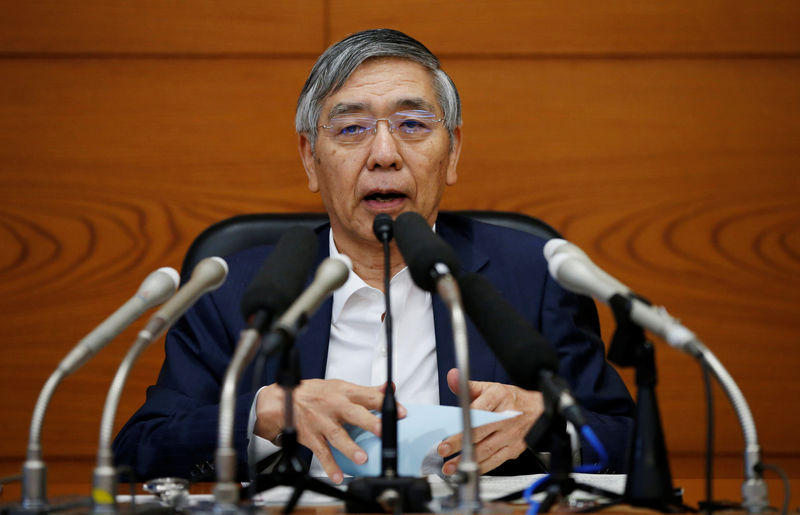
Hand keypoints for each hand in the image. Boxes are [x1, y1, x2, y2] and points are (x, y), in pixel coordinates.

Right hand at [254, 379, 404, 483]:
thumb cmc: (315, 394)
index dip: (385, 403)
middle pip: (353, 414)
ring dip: (350, 448)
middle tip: (383, 431)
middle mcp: (334, 407)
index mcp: (344, 392)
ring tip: (362, 458)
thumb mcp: (341, 386)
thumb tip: (389, 387)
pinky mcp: (312, 437)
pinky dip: (330, 466)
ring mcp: (322, 423)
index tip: (401, 412)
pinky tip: (338, 475)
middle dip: (369, 422)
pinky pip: (321, 453)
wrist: (282, 401)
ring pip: (337, 435)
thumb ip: (366, 391)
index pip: (368, 396)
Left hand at [437, 368, 543, 474]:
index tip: (449, 427)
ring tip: (450, 466)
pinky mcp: (514, 449)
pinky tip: (468, 468)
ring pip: (486, 450)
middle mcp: (506, 416)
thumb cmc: (511, 400)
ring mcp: (511, 435)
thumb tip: (453, 377)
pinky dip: (480, 467)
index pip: (479, 409)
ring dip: (466, 459)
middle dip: (460, 442)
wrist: (538, 411)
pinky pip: (495, 461)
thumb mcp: (491, 388)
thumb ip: (467, 385)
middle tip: (443, 449)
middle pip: (480, 431)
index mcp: (499, 397)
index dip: (463, 420)